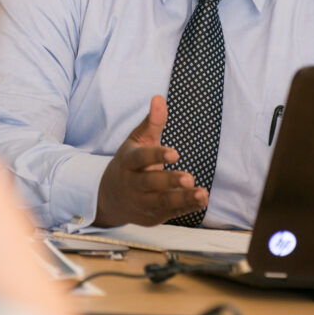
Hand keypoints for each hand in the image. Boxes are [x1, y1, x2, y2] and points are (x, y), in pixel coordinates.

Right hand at [94, 95, 208, 226]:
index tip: (175, 154)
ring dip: (183, 199)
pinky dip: (187, 208)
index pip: (141, 159)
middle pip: (150, 183)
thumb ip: (151, 122)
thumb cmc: (130, 163)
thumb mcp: (137, 141)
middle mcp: (133, 184)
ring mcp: (142, 203)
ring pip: (162, 202)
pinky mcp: (152, 216)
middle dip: (169, 181)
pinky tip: (202, 200)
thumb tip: (159, 98)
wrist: (110, 197)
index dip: (157, 156)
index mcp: (128, 162)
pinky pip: (171, 213)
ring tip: (202, 193)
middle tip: (189, 178)